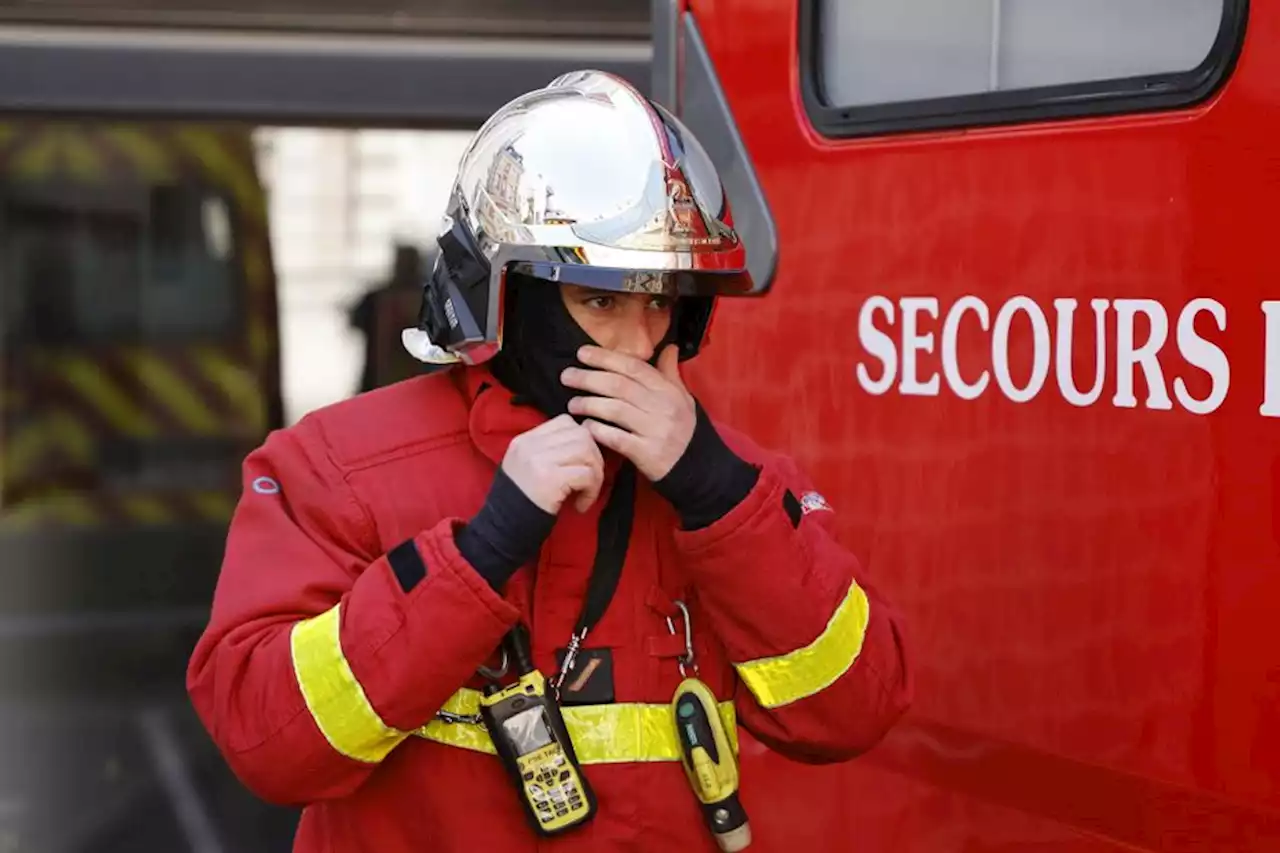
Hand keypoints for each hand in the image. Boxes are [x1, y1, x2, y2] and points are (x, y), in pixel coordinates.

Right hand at [502, 414, 604, 513]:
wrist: (505, 529)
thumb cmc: (522, 501)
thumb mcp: (527, 467)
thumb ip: (549, 451)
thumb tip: (585, 443)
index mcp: (525, 440)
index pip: (564, 422)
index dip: (581, 440)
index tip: (580, 462)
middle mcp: (530, 445)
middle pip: (580, 434)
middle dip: (594, 457)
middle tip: (590, 480)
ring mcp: (540, 460)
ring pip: (587, 452)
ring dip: (595, 474)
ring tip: (586, 492)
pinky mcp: (551, 478)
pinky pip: (587, 474)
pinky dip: (591, 491)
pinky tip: (581, 504)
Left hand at [562, 344, 695, 480]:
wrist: (696, 467)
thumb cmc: (684, 429)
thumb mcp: (683, 398)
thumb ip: (670, 372)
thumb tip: (668, 346)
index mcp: (668, 390)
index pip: (633, 367)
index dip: (606, 358)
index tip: (582, 353)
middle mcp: (661, 407)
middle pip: (619, 386)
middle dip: (589, 379)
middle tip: (567, 376)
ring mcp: (654, 431)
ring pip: (616, 410)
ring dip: (590, 404)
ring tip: (572, 404)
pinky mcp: (647, 454)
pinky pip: (617, 439)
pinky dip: (599, 431)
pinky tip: (585, 427)